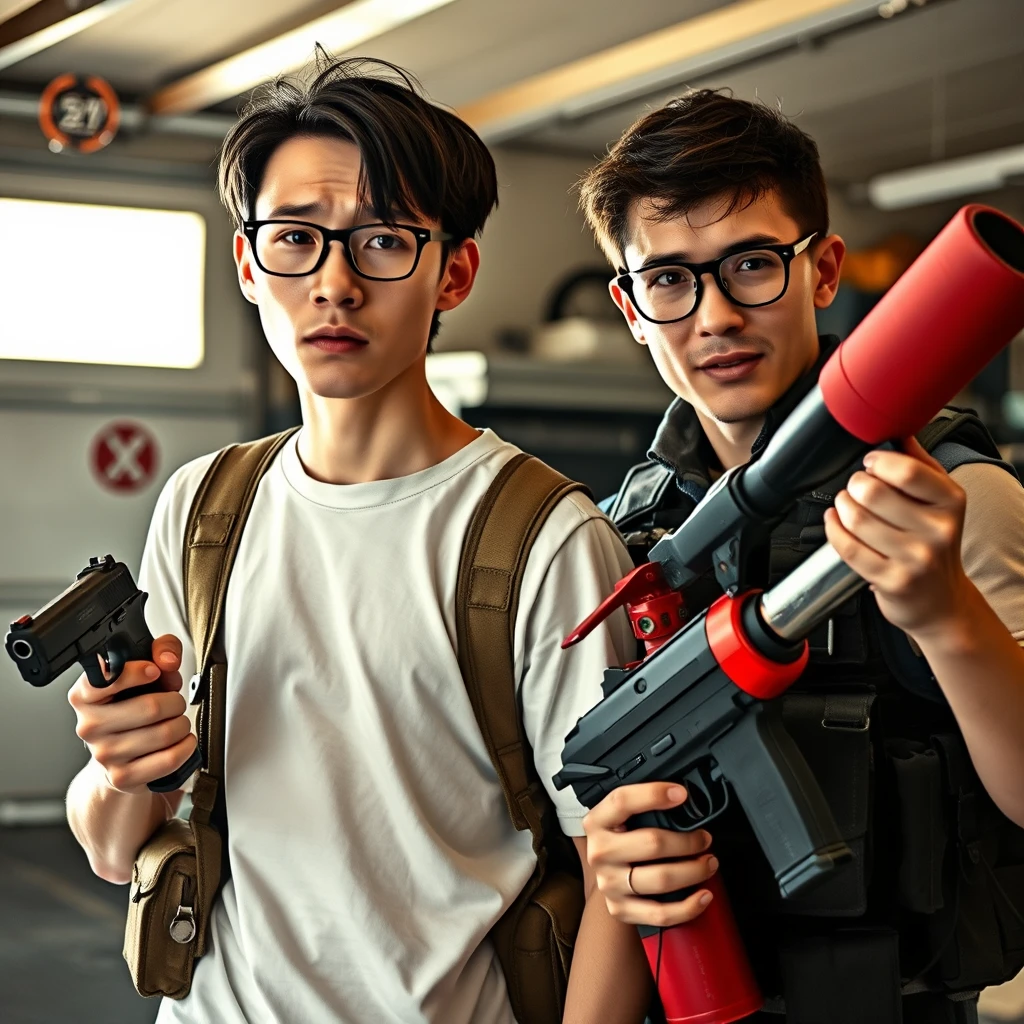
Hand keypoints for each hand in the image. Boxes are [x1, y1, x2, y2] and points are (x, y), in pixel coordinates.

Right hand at [68, 634, 195, 794]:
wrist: (119, 757)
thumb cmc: (132, 708)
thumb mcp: (145, 671)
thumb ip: (161, 651)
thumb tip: (168, 659)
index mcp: (85, 695)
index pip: (106, 677)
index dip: (137, 671)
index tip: (154, 670)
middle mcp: (89, 725)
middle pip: (151, 707)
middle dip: (174, 701)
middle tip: (173, 702)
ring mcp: (104, 754)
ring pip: (165, 733)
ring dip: (181, 724)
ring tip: (175, 721)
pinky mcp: (122, 777)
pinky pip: (169, 759)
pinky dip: (186, 746)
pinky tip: (181, 740)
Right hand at [582, 782, 718, 927]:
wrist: (605, 875)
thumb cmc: (622, 840)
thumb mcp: (621, 817)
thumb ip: (643, 807)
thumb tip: (683, 797)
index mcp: (598, 822)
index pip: (622, 801)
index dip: (653, 794)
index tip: (681, 794)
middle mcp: (600, 852)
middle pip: (651, 843)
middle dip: (687, 841)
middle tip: (705, 839)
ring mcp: (609, 883)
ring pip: (661, 878)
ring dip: (694, 871)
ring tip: (709, 863)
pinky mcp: (620, 909)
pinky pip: (660, 913)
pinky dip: (688, 906)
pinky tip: (704, 895)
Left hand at [824, 437, 970, 638]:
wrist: (940, 600)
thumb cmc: (934, 543)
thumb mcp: (939, 500)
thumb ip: (919, 464)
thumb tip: (898, 427)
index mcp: (951, 501)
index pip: (905, 470)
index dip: (877, 461)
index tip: (869, 464)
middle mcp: (938, 530)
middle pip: (873, 492)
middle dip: (853, 485)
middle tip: (854, 488)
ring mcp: (915, 558)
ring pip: (856, 518)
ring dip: (841, 506)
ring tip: (845, 505)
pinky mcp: (892, 580)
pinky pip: (847, 547)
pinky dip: (833, 529)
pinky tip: (835, 523)